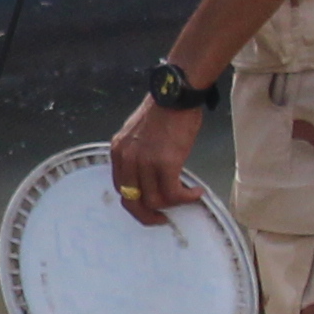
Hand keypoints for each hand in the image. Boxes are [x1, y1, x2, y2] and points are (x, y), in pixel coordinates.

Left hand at [109, 98, 202, 224]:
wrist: (175, 94)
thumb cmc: (163, 110)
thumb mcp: (137, 133)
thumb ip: (137, 154)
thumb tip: (149, 173)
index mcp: (118, 152)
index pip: (120, 187)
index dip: (135, 201)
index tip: (149, 206)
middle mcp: (127, 159)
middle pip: (132, 201)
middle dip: (147, 215)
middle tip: (162, 218)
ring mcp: (145, 162)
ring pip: (154, 200)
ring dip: (172, 204)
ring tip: (186, 197)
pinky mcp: (165, 163)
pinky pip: (173, 193)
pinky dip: (185, 198)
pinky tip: (196, 193)